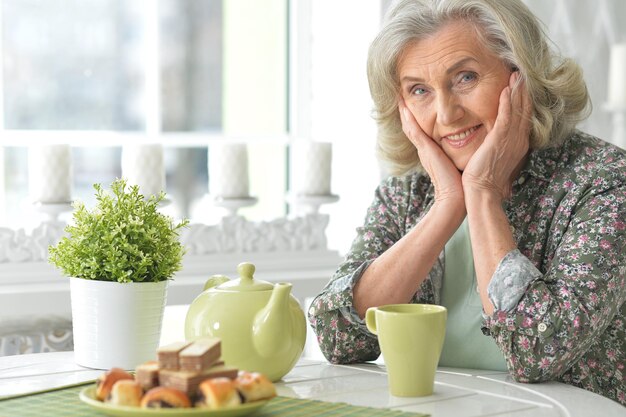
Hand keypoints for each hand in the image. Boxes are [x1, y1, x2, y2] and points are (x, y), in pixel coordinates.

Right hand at [399, 99, 463, 205]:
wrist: (456, 196)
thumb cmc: (460, 180)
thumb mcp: (456, 161)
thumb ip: (456, 152)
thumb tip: (465, 143)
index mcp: (430, 151)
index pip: (419, 130)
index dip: (413, 117)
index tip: (410, 103)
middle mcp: (424, 149)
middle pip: (410, 126)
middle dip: (405, 111)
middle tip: (400, 95)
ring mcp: (423, 149)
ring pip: (409, 126)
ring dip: (404, 112)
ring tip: (399, 97)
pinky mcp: (425, 150)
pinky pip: (414, 131)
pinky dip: (408, 119)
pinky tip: (404, 107)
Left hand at [462, 71, 531, 200]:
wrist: (481, 191)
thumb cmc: (484, 179)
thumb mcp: (495, 159)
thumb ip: (497, 147)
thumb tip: (493, 142)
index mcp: (517, 144)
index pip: (523, 117)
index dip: (523, 101)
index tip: (521, 86)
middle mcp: (518, 140)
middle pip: (524, 110)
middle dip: (523, 91)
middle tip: (522, 74)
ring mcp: (510, 140)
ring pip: (518, 110)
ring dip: (517, 91)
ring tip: (517, 75)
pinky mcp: (500, 140)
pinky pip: (506, 117)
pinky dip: (507, 103)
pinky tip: (506, 90)